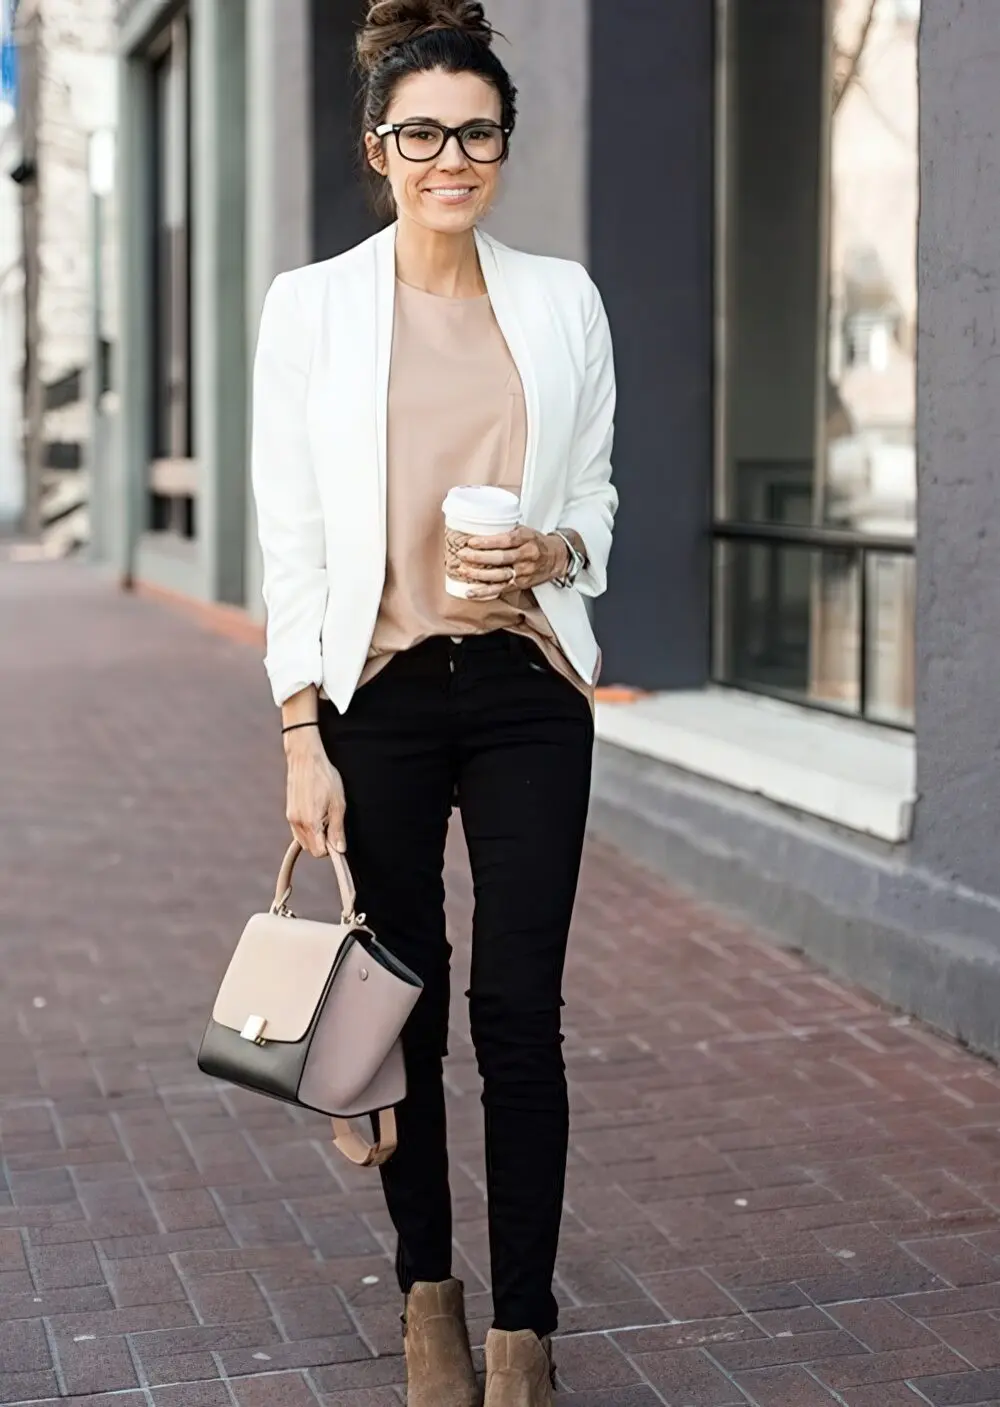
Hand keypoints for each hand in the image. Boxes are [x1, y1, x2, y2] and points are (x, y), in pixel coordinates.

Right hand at [284, 730, 346, 856]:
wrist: (305, 759)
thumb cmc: (325, 778)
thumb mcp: (338, 803)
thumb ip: (337, 829)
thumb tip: (340, 849)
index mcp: (310, 823)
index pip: (318, 852)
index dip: (330, 848)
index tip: (337, 837)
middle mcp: (297, 823)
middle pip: (310, 849)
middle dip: (322, 843)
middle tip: (332, 825)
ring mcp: (291, 818)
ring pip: (303, 840)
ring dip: (314, 837)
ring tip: (324, 817)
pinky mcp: (289, 812)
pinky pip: (297, 830)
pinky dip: (307, 830)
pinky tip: (315, 814)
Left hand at [457, 527, 569, 598]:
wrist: (556, 558)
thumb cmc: (535, 542)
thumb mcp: (525, 530)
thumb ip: (506, 531)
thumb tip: (478, 528)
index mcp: (526, 539)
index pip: (506, 540)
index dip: (487, 542)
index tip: (471, 542)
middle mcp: (526, 556)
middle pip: (500, 559)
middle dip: (478, 557)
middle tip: (461, 555)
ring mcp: (523, 572)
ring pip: (499, 575)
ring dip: (478, 575)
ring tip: (463, 571)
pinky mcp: (520, 585)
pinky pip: (500, 589)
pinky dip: (485, 592)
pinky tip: (471, 592)